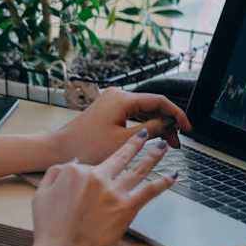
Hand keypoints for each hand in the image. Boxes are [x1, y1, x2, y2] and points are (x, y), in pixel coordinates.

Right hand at [32, 131, 174, 245]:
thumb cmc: (49, 230)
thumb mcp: (42, 194)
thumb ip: (55, 174)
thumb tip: (71, 164)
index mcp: (77, 171)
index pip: (94, 164)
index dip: (98, 169)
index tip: (105, 169)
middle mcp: (98, 177)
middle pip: (121, 156)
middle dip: (136, 143)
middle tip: (146, 135)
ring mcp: (113, 192)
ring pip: (139, 169)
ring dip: (153, 156)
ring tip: (163, 146)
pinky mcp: (126, 209)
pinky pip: (149, 191)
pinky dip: (163, 182)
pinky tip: (173, 176)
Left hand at [52, 86, 190, 164]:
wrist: (58, 150)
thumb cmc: (86, 147)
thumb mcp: (123, 142)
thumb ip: (150, 131)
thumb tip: (168, 125)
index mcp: (122, 98)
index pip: (159, 101)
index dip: (176, 114)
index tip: (187, 128)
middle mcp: (117, 95)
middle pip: (152, 105)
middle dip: (167, 123)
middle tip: (176, 142)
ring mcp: (112, 103)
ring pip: (143, 111)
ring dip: (156, 126)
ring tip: (167, 143)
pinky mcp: (108, 111)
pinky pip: (133, 115)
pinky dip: (144, 126)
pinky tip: (152, 139)